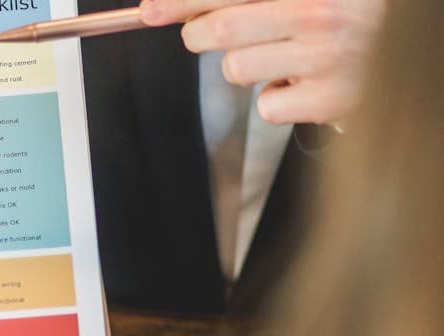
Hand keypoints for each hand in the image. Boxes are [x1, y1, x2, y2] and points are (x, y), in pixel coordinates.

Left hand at [140, 0, 384, 124]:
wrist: (403, 53)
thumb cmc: (341, 19)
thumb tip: (186, 10)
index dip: (183, 0)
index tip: (151, 11)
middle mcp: (322, 12)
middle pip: (222, 28)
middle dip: (200, 34)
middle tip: (205, 34)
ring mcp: (329, 56)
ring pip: (236, 70)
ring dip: (245, 68)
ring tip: (280, 59)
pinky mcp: (333, 98)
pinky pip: (266, 106)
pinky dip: (275, 101)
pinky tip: (301, 86)